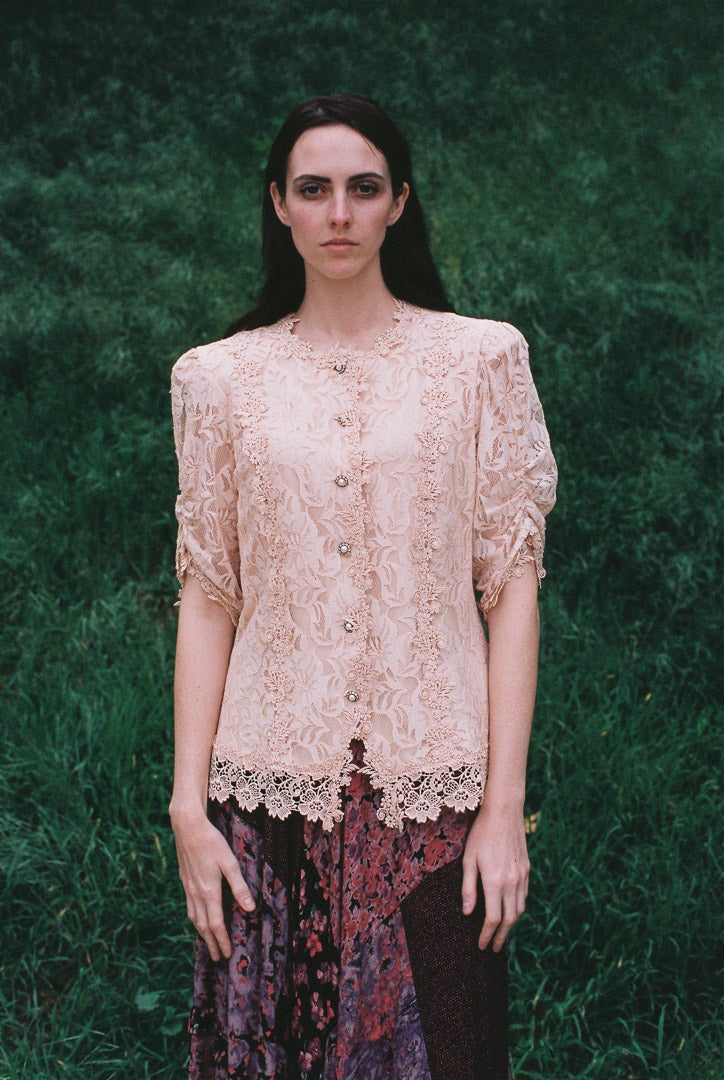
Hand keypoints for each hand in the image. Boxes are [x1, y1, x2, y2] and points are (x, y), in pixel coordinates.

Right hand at [170, 805, 255, 961]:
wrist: (187, 827)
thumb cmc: (211, 842)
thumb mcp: (230, 862)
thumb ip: (239, 886)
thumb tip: (250, 909)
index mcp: (209, 891)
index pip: (215, 924)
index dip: (221, 940)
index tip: (226, 954)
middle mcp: (196, 893)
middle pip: (203, 925)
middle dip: (210, 943)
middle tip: (216, 958)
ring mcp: (188, 887)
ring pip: (193, 917)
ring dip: (201, 933)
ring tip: (207, 943)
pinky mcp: (185, 880)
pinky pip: (189, 906)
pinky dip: (194, 918)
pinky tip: (197, 917)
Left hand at [461, 801, 529, 950]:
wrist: (504, 812)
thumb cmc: (481, 833)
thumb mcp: (468, 859)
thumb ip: (468, 888)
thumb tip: (467, 913)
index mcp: (494, 882)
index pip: (492, 919)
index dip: (487, 935)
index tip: (481, 946)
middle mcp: (511, 883)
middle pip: (509, 919)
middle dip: (501, 937)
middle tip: (494, 948)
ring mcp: (522, 877)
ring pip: (520, 910)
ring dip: (511, 925)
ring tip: (501, 934)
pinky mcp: (527, 870)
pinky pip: (524, 896)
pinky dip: (518, 909)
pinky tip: (510, 911)